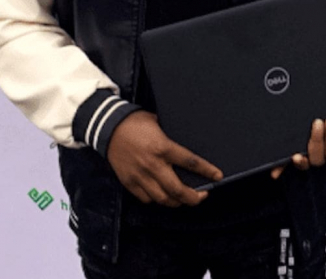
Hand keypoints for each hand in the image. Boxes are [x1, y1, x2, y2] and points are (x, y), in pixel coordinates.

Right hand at [106, 111, 222, 205]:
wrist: (107, 127)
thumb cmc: (134, 122)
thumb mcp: (158, 123)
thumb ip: (170, 137)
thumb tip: (185, 146)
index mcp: (163, 147)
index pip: (190, 163)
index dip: (207, 171)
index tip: (217, 176)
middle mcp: (153, 165)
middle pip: (177, 190)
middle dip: (193, 198)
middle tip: (202, 196)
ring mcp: (140, 176)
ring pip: (163, 199)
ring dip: (176, 202)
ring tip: (184, 199)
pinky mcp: (129, 182)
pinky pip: (146, 199)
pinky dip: (157, 200)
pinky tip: (164, 196)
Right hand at [270, 118, 325, 178]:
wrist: (324, 138)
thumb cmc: (304, 145)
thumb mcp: (292, 150)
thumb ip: (281, 163)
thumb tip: (273, 175)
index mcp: (306, 160)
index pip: (302, 165)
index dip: (300, 163)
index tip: (296, 157)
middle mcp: (321, 158)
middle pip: (319, 157)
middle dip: (318, 141)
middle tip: (317, 123)